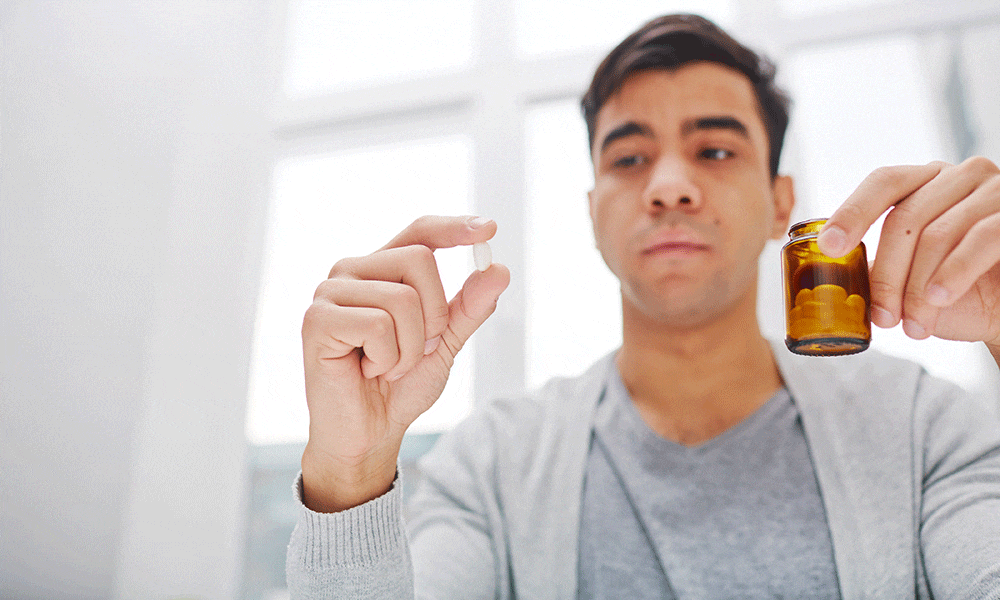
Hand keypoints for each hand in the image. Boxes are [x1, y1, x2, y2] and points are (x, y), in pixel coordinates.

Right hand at [300, 215, 509, 511]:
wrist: (370, 434)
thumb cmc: (400, 386)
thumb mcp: (445, 343)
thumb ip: (469, 307)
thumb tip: (499, 269)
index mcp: (382, 269)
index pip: (419, 232)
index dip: (453, 227)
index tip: (490, 229)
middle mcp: (352, 271)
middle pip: (420, 260)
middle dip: (435, 316)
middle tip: (415, 350)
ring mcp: (330, 292)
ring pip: (402, 299)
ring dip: (410, 347)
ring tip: (388, 366)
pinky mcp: (317, 319)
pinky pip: (378, 325)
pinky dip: (387, 359)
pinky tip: (368, 372)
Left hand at [816, 157, 999, 347]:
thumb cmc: (959, 292)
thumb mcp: (908, 277)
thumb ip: (875, 268)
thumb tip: (831, 277)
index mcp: (925, 182)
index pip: (884, 183)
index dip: (853, 212)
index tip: (830, 246)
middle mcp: (959, 176)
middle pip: (905, 218)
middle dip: (888, 274)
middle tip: (881, 316)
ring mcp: (993, 191)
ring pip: (938, 235)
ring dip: (919, 288)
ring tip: (913, 324)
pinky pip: (979, 240)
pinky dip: (953, 274)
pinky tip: (938, 300)